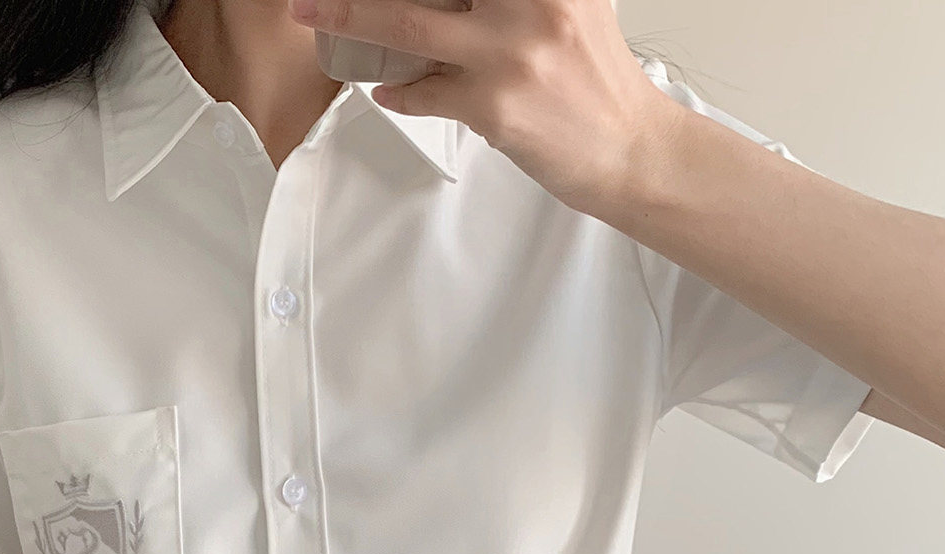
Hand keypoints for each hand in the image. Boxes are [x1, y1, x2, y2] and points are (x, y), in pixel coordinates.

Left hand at [287, 0, 680, 215]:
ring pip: (407, 24)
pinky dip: (400, 92)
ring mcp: (511, 52)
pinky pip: (424, 92)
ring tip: (315, 13)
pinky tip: (393, 91)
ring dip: (349, 18)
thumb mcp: (567, 4)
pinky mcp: (494, 104)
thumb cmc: (593, 79)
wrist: (629, 148)